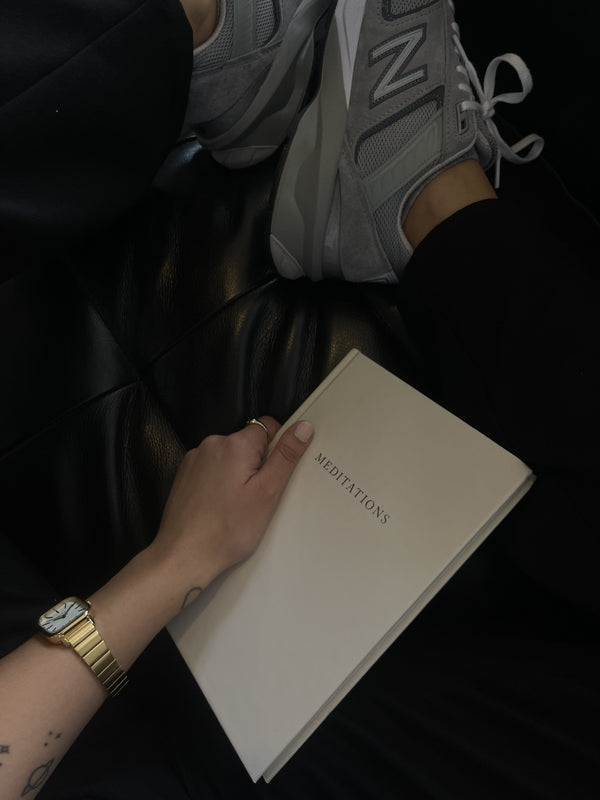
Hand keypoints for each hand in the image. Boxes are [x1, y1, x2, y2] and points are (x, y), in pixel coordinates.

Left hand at [151, 417, 313, 591]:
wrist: (184, 555)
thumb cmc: (228, 529)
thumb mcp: (267, 492)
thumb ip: (286, 456)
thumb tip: (303, 427)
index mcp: (234, 444)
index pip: (267, 427)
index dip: (276, 450)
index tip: (272, 476)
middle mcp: (211, 444)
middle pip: (247, 443)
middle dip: (256, 465)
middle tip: (256, 498)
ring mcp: (194, 459)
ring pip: (229, 457)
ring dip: (237, 474)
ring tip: (236, 506)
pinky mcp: (184, 475)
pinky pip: (212, 469)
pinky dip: (219, 482)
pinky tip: (219, 507)